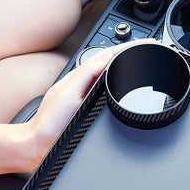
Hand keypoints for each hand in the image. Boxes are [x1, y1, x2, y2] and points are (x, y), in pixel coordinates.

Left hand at [21, 40, 155, 171]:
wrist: (42, 144)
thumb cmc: (49, 121)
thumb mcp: (67, 92)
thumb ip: (85, 74)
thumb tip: (105, 59)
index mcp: (80, 77)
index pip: (105, 57)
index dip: (123, 50)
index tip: (141, 44)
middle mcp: (85, 87)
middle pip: (111, 66)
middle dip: (128, 57)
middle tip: (147, 49)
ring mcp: (89, 100)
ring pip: (112, 80)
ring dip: (127, 71)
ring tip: (142, 62)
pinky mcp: (92, 114)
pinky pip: (111, 97)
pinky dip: (121, 90)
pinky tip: (128, 89)